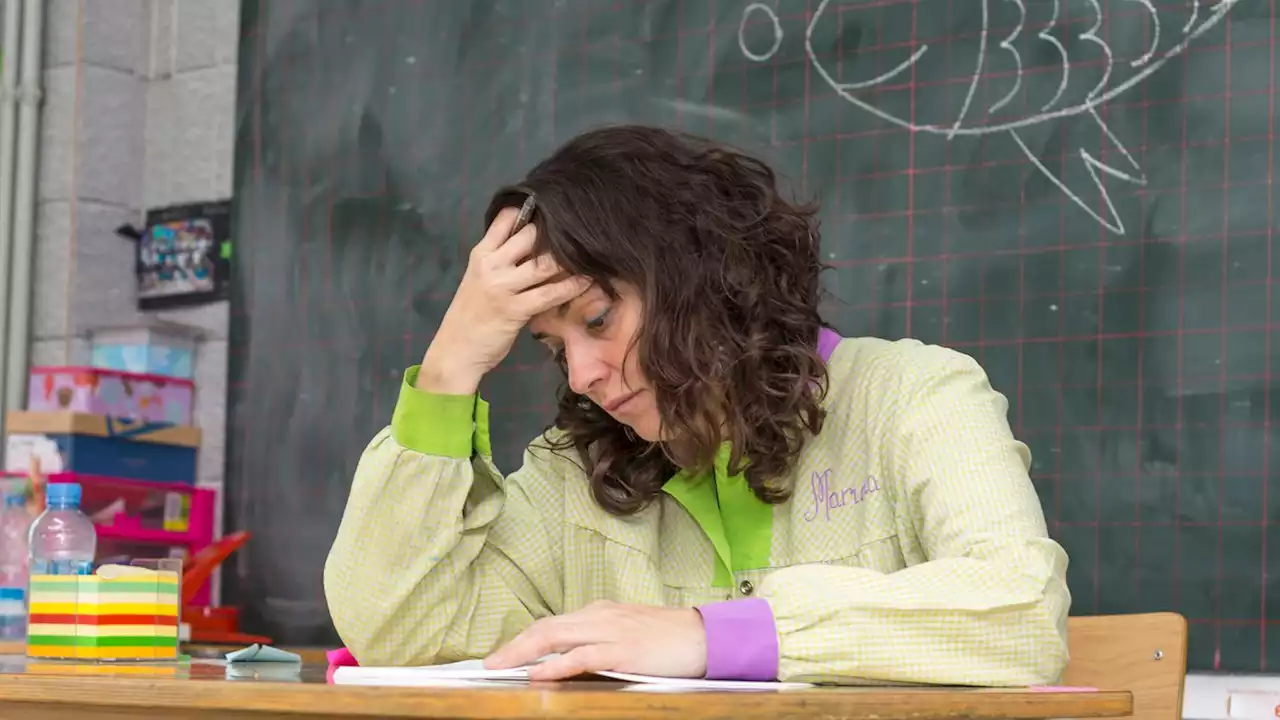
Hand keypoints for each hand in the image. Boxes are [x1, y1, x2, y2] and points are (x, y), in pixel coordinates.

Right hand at [420, 206, 589, 393]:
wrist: (455, 350)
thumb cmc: (471, 314)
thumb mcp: (480, 279)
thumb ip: (501, 260)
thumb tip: (534, 243)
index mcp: (481, 254)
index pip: (505, 219)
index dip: (530, 210)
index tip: (553, 208)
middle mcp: (491, 264)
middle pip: (530, 235)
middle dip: (556, 233)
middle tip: (581, 233)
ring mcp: (503, 286)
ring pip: (543, 263)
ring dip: (569, 260)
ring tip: (591, 255)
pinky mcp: (515, 309)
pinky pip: (549, 293)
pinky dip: (571, 287)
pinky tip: (586, 282)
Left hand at [483, 600, 707, 680]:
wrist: (703, 636)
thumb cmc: (668, 638)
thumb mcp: (627, 632)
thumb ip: (598, 640)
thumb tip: (569, 658)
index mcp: (600, 612)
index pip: (553, 624)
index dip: (524, 639)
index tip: (503, 655)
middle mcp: (600, 617)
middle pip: (546, 627)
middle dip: (514, 645)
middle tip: (489, 663)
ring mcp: (610, 631)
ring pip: (556, 636)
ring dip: (524, 651)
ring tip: (501, 666)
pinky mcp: (623, 650)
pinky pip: (582, 655)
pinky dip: (557, 665)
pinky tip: (539, 673)